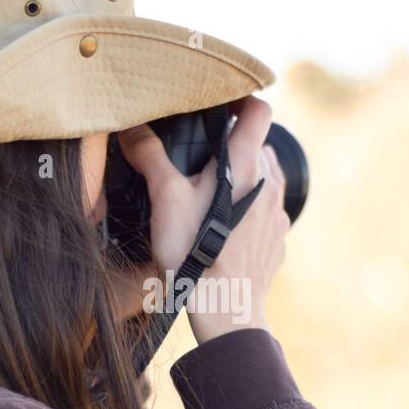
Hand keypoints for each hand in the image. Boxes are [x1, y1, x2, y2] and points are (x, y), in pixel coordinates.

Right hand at [115, 95, 287, 343]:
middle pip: (261, 144)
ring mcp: (278, 212)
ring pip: (267, 177)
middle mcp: (270, 182)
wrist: (225, 307)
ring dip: (247, 176)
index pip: (260, 111)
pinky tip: (228, 225)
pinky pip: (269, 210)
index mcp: (246, 163)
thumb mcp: (165, 198)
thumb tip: (130, 127)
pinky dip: (253, 208)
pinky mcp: (279, 238)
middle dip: (237, 144)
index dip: (243, 101)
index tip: (223, 106)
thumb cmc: (194, 251)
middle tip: (206, 155)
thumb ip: (150, 157)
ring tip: (215, 192)